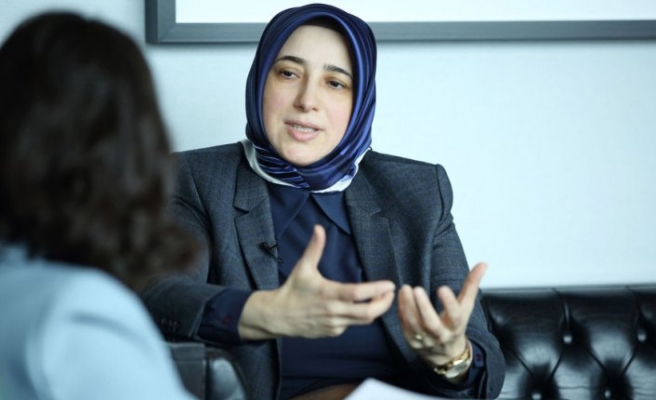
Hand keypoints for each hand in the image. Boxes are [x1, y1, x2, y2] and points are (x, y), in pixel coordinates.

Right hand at [239, 225, 395, 339]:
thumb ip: (314, 248)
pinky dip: (359, 316)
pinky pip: (352, 325)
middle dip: (384, 304)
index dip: (376, 290)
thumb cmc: (293, 289)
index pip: (358, 294)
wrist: (278, 316)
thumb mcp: (303, 267)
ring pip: (363, 321)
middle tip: (391, 293)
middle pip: (367, 313)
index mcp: (328, 293)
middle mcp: (333, 311)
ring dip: (375, 310)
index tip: (390, 284)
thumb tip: (319, 228)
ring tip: (382, 299)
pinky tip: (359, 307)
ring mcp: (334, 324)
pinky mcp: (333, 332)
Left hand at [398, 263, 486, 367]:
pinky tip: (401, 296)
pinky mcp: (412, 342)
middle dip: (424, 307)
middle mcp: (441, 335)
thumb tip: (483, 264)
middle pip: (432, 324)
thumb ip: (472, 285)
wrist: (446, 354)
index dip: (449, 303)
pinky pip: (405, 326)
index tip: (442, 288)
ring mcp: (425, 340)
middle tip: (417, 288)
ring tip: (405, 288)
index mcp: (456, 326)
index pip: (455, 316)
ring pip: (415, 325)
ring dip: (408, 306)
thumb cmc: (455, 324)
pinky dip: (402, 311)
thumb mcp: (466, 307)